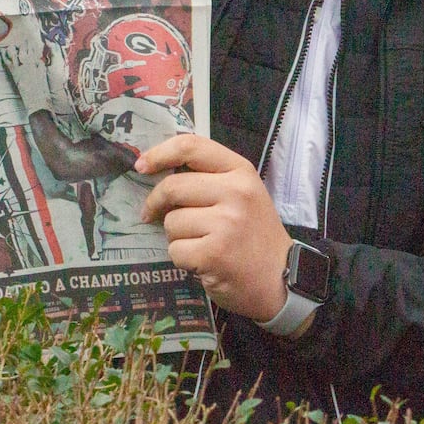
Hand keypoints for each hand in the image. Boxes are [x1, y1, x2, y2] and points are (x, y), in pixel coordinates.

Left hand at [138, 135, 292, 321]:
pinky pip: (175, 250)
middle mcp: (236, 192)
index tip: (141, 166)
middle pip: (173, 186)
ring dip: (176, 236)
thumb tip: (157, 173)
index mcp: (241, 171)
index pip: (191, 146)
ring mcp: (226, 223)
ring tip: (200, 243)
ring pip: (171, 222)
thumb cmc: (255, 234)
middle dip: (156, 204)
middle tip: (152, 215)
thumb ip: (209, 178)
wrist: (281, 277)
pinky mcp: (214, 253)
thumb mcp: (243, 193)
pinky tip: (203, 261)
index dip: (159, 153)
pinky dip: (182, 259)